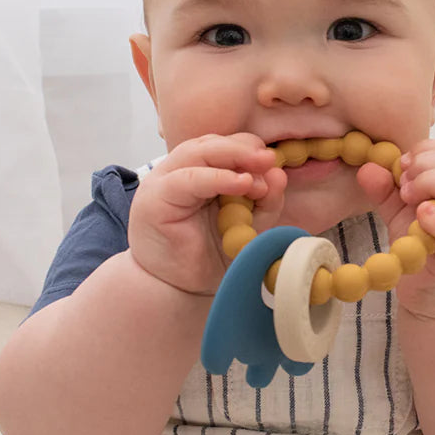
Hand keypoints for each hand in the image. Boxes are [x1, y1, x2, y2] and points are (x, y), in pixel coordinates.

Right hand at [127, 134, 286, 294]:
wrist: (178, 290)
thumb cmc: (209, 258)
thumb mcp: (248, 227)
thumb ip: (264, 203)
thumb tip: (278, 174)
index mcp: (200, 173)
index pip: (224, 146)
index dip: (249, 149)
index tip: (273, 161)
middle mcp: (180, 172)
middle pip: (211, 144)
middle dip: (243, 149)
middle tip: (269, 160)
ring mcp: (164, 181)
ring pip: (198, 153)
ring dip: (232, 158)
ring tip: (257, 175)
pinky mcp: (155, 198)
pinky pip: (188, 179)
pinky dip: (216, 178)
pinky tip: (241, 184)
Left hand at [356, 139, 434, 320]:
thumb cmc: (427, 254)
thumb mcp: (404, 217)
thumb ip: (388, 192)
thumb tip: (368, 167)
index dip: (427, 152)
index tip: (401, 166)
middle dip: (427, 166)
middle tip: (402, 184)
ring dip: (434, 184)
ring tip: (409, 197)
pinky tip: (422, 215)